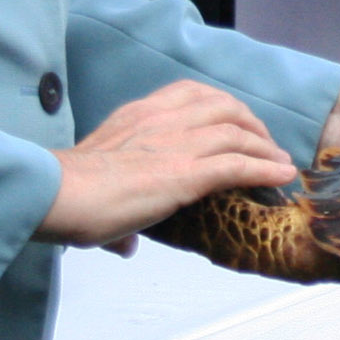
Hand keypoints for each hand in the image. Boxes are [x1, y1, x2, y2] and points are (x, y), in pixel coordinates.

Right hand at [39, 79, 295, 251]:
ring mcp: (178, 144)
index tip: (234, 121)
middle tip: (264, 142)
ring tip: (279, 161)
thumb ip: (116, 206)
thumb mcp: (94, 178)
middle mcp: (162, 120)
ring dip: (265, 146)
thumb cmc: (66, 190)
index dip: (220, 105)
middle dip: (250, 122)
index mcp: (138, 114)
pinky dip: (266, 169)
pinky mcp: (188, 174)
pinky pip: (239, 165)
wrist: (57, 194)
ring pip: (238, 133)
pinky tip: (282, 176)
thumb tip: (124, 246)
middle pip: (224, 106)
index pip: (190, 93)